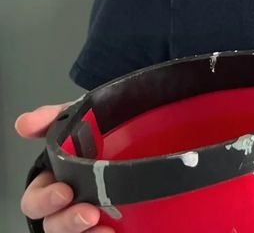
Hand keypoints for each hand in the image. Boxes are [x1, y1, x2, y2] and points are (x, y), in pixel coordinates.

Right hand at [15, 104, 113, 232]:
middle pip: (53, 223)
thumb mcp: (77, 118)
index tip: (64, 191)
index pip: (36, 199)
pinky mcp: (108, 222)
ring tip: (103, 228)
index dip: (45, 199)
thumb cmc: (100, 131)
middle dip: (66, 221)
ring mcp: (86, 215)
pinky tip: (114, 230)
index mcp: (54, 180)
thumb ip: (53, 118)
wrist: (141, 135)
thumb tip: (25, 122)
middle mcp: (67, 203)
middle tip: (88, 213)